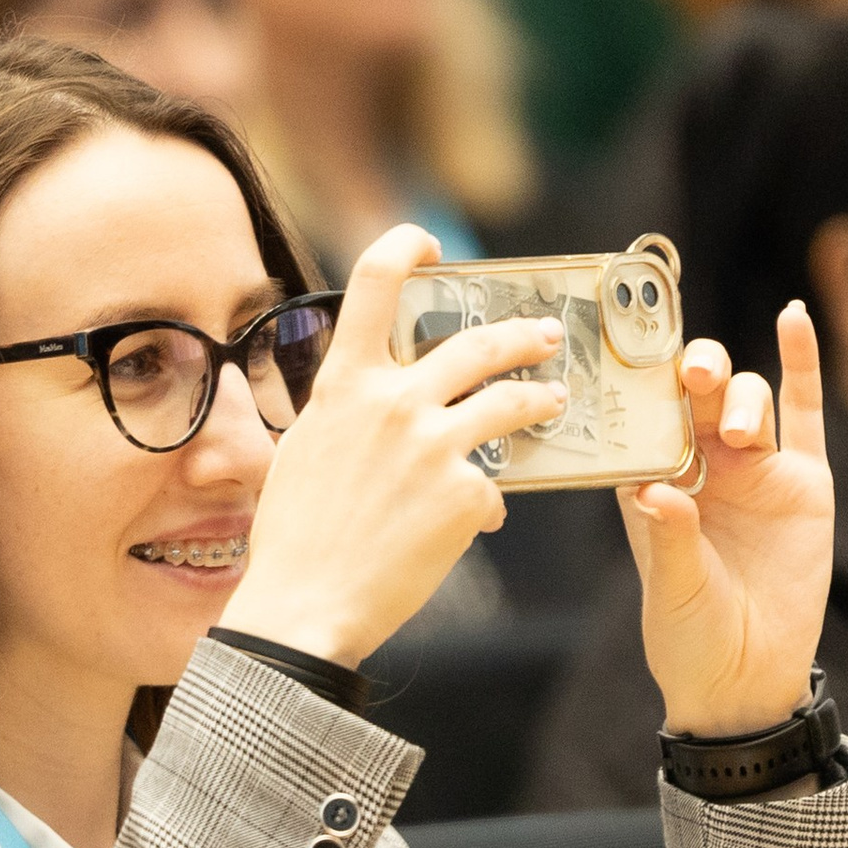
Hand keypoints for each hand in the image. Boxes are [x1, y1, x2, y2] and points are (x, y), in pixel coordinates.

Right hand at [219, 224, 564, 666]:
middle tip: (544, 336)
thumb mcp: (303, 451)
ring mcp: (435, 446)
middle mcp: (394, 402)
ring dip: (541, 397)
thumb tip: (372, 401)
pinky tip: (475, 522)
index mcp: (344, 385)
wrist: (305, 604)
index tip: (428, 243)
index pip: (374, 282)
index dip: (405, 246)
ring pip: (512, 402)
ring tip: (553, 400)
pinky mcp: (466, 495)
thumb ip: (344, 412)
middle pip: (477, 343)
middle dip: (521, 335)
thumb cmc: (294, 537)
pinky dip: (485, 504)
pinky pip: (493, 486)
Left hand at [619, 299, 833, 738]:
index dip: (638, 385)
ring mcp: (753, 469)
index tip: (629, 351)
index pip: (641, 420)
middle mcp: (699, 467)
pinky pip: (803, 412)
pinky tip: (793, 316)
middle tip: (690, 381)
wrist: (746, 678)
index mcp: (652, 484)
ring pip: (744, 400)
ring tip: (734, 437)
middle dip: (690, 376)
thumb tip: (660, 492)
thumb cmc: (690, 636)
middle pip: (693, 397)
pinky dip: (800, 363)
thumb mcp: (671, 589)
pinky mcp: (803, 481)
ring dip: (737, 399)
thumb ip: (668, 538)